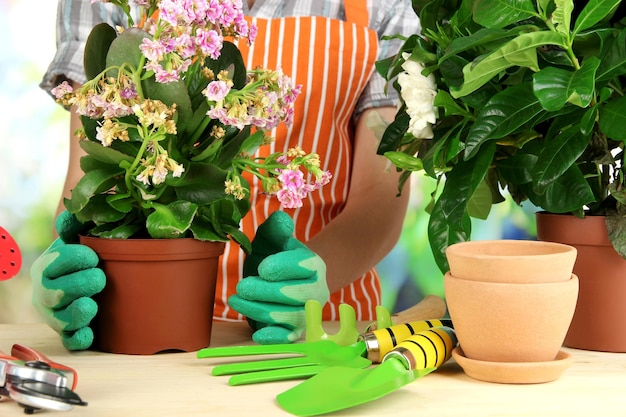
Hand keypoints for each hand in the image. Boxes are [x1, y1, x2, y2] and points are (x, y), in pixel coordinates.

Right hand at [30, 211, 105, 349]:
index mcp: (46, 267)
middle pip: (57, 293)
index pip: (56, 263)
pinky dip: (79, 339)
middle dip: (83, 283)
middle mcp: (46, 293)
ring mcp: (55, 315)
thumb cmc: (79, 258)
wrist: (77, 282)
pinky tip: (89, 334)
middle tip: (100, 277)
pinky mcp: (68, 332)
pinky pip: (70, 341)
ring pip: (61, 319)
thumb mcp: (75, 239)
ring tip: (93, 304)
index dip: (77, 258)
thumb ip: (76, 225)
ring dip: (79, 312)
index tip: (94, 255)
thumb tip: (74, 212)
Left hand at [228, 211, 329, 343]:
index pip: (303, 265)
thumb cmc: (277, 256)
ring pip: (287, 317)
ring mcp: (308, 312)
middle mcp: (317, 290)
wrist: (287, 280)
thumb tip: (281, 220)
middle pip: (293, 295)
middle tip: (241, 286)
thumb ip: (277, 227)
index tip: (262, 268)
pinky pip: (288, 338)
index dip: (282, 267)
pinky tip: (257, 334)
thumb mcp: (275, 238)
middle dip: (264, 292)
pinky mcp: (296, 331)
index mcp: (314, 264)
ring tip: (237, 300)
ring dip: (259, 310)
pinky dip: (274, 338)